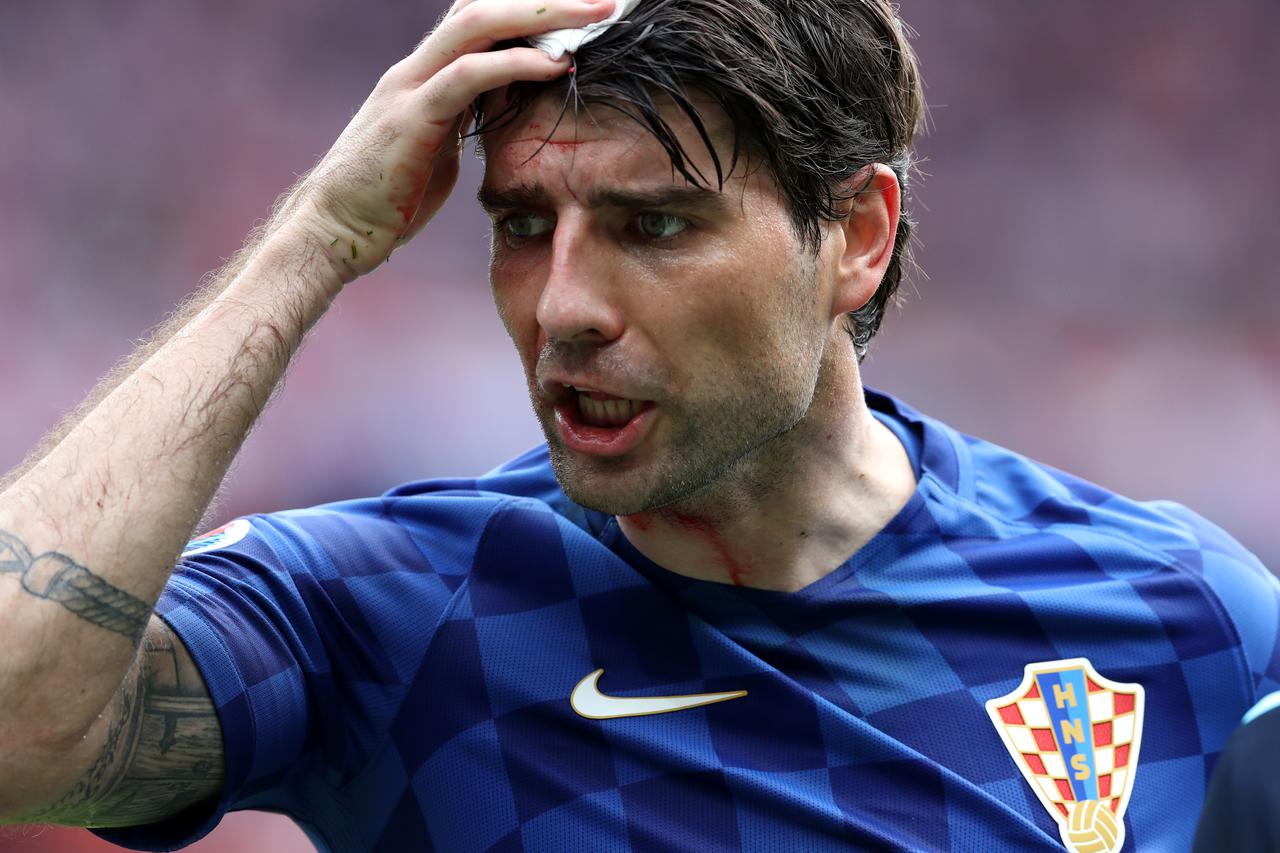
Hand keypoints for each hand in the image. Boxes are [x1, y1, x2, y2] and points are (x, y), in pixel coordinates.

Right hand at [290, 0, 615, 280]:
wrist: (334, 231)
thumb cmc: (387, 199)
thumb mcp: (440, 149)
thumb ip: (468, 118)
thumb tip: (505, 103)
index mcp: (424, 74)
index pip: (477, 17)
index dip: (524, 5)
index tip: (579, 11)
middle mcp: (415, 68)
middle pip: (482, 6)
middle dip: (546, 0)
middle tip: (604, 1)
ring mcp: (410, 87)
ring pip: (478, 24)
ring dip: (542, 15)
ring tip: (595, 15)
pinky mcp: (412, 118)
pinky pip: (469, 75)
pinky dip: (516, 64)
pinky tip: (556, 66)